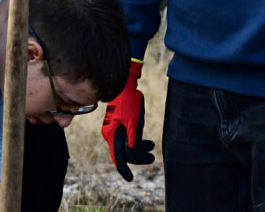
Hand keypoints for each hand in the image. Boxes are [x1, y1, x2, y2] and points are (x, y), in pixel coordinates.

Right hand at [101, 60, 154, 180]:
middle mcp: (111, 134)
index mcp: (112, 135)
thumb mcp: (133, 122)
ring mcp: (114, 129)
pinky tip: (147, 141)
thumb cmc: (129, 102)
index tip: (130, 178)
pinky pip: (127, 137)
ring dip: (140, 148)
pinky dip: (137, 140)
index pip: (118, 157)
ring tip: (153, 146)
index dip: (124, 169)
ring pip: (127, 144)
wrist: (123, 85)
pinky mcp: (118, 124)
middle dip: (138, 157)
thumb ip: (133, 139)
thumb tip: (132, 154)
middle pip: (124, 152)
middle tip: (152, 159)